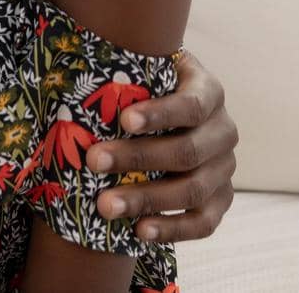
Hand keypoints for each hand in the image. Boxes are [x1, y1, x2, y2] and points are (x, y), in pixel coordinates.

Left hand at [86, 50, 238, 242]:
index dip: (160, 115)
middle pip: (187, 151)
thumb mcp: (143, 67)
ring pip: (193, 190)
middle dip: (138, 158)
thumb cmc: (146, 83)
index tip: (124, 120)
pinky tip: (139, 232)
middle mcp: (223, 131)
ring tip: (105, 205)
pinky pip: (203, 223)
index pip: (191, 105)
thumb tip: (73, 69)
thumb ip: (125, 68)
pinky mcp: (221, 199)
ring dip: (146, 199)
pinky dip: (172, 230)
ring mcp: (225, 168)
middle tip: (93, 160)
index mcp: (208, 91)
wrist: (170, 109)